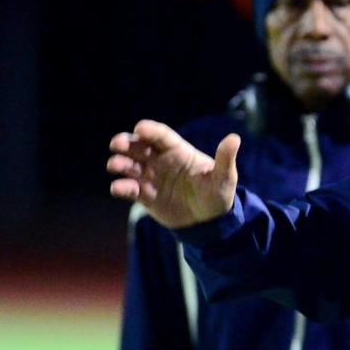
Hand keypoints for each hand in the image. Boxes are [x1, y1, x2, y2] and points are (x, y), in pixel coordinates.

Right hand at [108, 119, 240, 228]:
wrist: (211, 221)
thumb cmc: (218, 193)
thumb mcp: (225, 176)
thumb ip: (225, 158)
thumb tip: (234, 138)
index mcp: (179, 151)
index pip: (162, 136)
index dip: (150, 130)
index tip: (139, 128)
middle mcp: (162, 161)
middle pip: (140, 147)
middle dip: (126, 143)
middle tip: (116, 144)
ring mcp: (152, 177)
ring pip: (131, 166)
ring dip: (121, 163)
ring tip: (115, 165)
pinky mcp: (145, 196)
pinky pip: (131, 189)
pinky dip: (122, 187)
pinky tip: (118, 188)